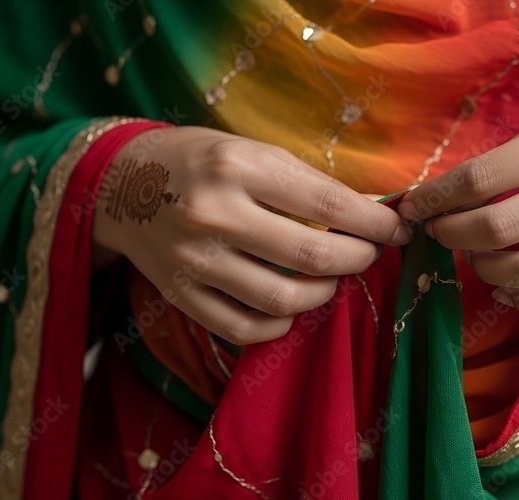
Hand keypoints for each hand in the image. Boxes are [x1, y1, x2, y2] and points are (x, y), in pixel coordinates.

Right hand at [92, 126, 410, 343]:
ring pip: (282, 300)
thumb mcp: (253, 151)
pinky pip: (243, 329)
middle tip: (368, 254)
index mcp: (238, 167)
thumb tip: (371, 215)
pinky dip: (278, 325)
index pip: (328, 205)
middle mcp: (213, 215)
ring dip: (322, 294)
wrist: (120, 183)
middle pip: (312, 258)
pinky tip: (289, 309)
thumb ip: (306, 183)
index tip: (398, 230)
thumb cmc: (201, 161)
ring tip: (330, 278)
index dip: (375, 224)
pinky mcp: (179, 295)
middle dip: (358, 260)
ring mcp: (193, 261)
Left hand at [397, 101, 518, 318]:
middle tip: (441, 233)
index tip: (416, 207)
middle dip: (454, 237)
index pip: (483, 177)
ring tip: (474, 259)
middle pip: (501, 228)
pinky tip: (510, 291)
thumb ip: (512, 159)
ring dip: (487, 272)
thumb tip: (447, 197)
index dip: (437, 198)